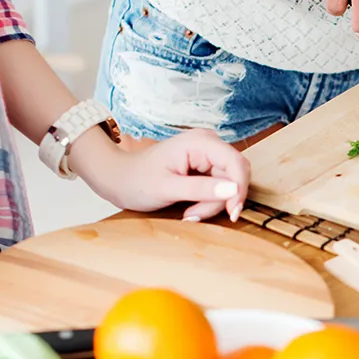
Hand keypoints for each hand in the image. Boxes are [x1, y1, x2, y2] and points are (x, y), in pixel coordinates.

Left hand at [80, 129, 250, 221]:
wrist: (118, 178)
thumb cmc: (136, 180)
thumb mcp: (167, 188)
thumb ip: (201, 189)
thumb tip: (234, 190)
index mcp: (200, 142)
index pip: (236, 163)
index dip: (239, 189)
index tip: (233, 213)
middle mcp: (208, 143)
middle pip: (234, 175)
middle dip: (221, 200)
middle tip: (196, 215)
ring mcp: (208, 154)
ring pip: (229, 183)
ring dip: (213, 203)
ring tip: (189, 213)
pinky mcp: (205, 165)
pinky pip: (220, 185)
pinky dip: (209, 201)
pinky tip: (192, 208)